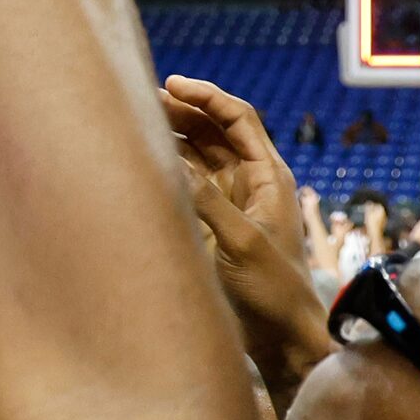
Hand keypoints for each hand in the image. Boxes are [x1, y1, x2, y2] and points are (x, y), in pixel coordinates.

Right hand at [161, 75, 329, 405]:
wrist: (283, 335)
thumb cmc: (274, 289)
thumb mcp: (241, 241)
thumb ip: (207, 199)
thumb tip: (169, 159)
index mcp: (268, 176)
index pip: (238, 118)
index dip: (206, 96)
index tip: (171, 83)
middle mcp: (250, 179)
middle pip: (214, 128)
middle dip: (182, 109)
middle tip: (140, 97)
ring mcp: (231, 198)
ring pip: (198, 150)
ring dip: (172, 132)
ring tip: (136, 118)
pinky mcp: (214, 218)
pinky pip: (189, 177)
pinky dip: (168, 161)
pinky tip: (144, 156)